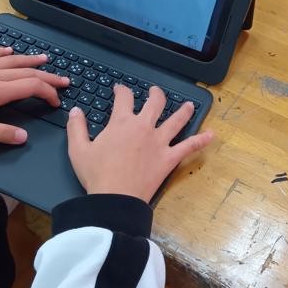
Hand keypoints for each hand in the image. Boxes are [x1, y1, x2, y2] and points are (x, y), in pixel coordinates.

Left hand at [0, 47, 69, 143]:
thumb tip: (23, 136)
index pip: (30, 87)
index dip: (48, 93)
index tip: (56, 102)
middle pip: (26, 72)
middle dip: (48, 76)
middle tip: (64, 80)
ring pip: (11, 60)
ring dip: (30, 60)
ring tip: (45, 59)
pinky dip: (4, 52)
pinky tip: (9, 51)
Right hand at [67, 84, 213, 201]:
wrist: (115, 198)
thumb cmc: (96, 174)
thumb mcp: (78, 149)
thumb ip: (76, 127)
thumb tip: (75, 111)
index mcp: (121, 122)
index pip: (124, 98)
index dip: (121, 90)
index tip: (120, 89)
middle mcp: (144, 127)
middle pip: (155, 103)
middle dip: (155, 94)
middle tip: (155, 92)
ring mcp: (159, 142)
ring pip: (176, 120)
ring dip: (183, 111)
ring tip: (188, 105)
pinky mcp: (169, 159)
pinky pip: (189, 147)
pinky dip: (201, 141)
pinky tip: (212, 135)